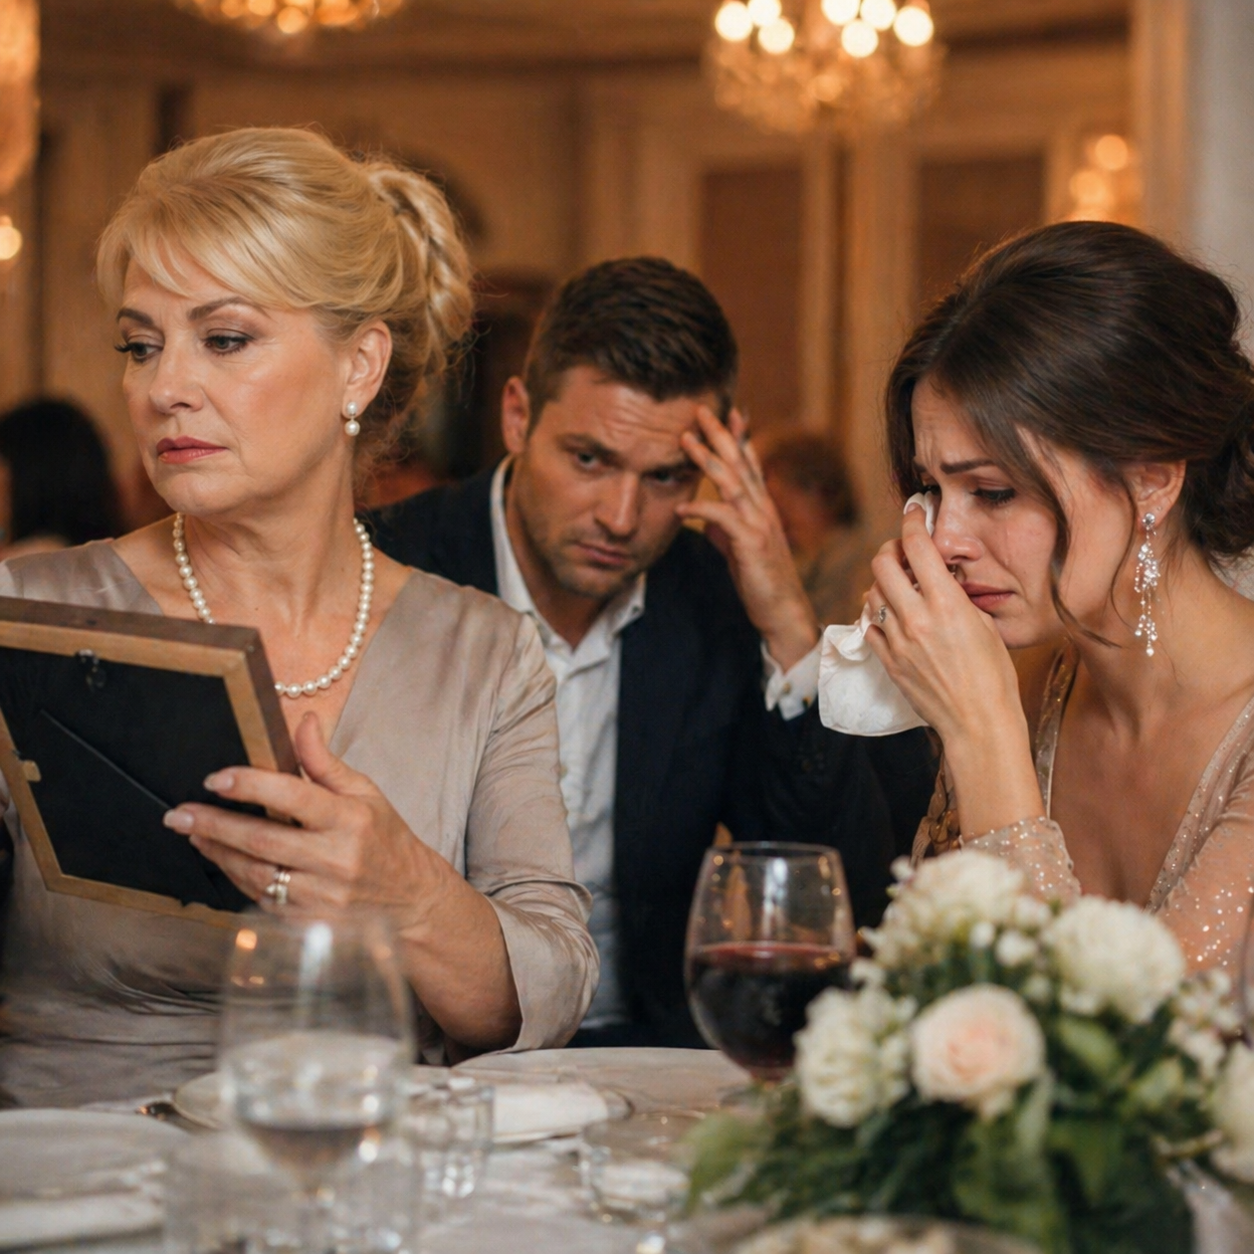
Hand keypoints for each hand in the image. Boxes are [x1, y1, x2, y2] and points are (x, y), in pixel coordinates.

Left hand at [164, 713, 521, 1048]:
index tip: (216, 778)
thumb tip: (303, 721)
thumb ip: (325, 762)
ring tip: (192, 833)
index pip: (294, 797)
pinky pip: (261, 898)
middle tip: (179, 813)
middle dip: (215, 825)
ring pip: (255, 873)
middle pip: (263, 841)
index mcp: (351, 820)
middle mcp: (335, 860)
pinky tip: (221, 859)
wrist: (410, 902)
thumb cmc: (385, 840)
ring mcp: (320, 897)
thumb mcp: (365, 793)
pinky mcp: (308, 923)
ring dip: (218, 852)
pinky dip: (237, 876)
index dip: (251, 786)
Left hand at [676, 408, 818, 670]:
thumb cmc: (761, 583)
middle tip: (700, 410)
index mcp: (762, 508)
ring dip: (707, 458)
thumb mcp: (739, 551)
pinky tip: (681, 504)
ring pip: (732, 481)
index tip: (727, 412)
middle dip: (720, 434)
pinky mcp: (751, 544)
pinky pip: (722, 518)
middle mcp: (763, 509)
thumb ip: (724, 531)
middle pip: (739, 462)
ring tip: (686, 439)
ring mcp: (759, 524)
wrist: (783, 613)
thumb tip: (704, 519)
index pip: (749, 463)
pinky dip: (701, 508)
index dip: (738, 437)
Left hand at [863, 503, 1042, 832]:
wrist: (979, 722)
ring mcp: (898, 641)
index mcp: (947, 604)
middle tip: (900, 551)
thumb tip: (941, 580)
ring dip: (881, 583)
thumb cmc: (993, 677)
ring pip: (871, 594)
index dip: (912, 523)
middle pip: (882, 564)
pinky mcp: (889, 661)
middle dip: (889, 549)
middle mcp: (917, 618)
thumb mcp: (984, 626)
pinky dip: (876, 615)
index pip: (919, 548)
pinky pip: (870, 627)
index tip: (913, 514)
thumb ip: (957, 599)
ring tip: (897, 585)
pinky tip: (890, 616)